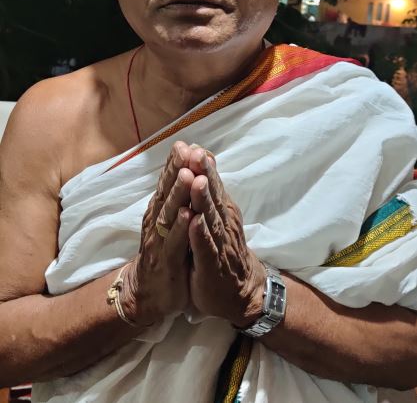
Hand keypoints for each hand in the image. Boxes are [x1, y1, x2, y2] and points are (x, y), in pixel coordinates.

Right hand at [121, 141, 194, 323]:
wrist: (149, 292)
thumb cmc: (164, 251)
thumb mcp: (169, 221)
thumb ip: (176, 197)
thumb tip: (185, 167)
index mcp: (160, 210)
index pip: (167, 182)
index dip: (175, 163)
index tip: (184, 143)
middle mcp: (157, 221)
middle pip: (166, 192)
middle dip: (177, 170)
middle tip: (186, 150)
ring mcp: (160, 241)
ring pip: (170, 214)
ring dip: (179, 194)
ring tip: (188, 175)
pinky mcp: (167, 261)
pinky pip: (175, 243)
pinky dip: (182, 228)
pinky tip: (189, 215)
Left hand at [187, 147, 265, 327]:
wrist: (240, 291)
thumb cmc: (224, 249)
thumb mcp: (218, 216)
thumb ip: (211, 190)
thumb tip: (204, 157)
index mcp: (221, 209)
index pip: (212, 183)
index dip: (203, 165)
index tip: (193, 146)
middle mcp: (222, 222)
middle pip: (212, 195)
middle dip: (203, 175)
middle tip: (197, 154)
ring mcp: (218, 243)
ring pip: (209, 218)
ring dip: (202, 200)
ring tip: (195, 182)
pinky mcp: (212, 264)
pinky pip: (206, 248)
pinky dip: (200, 235)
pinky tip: (194, 222)